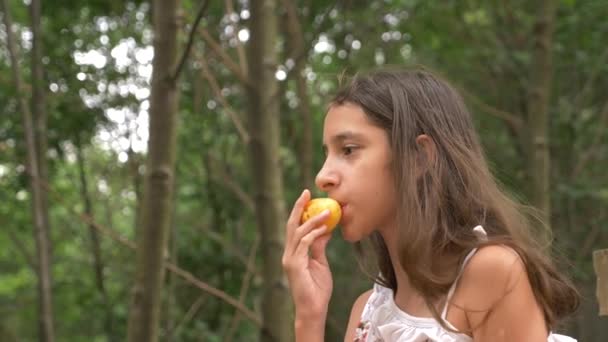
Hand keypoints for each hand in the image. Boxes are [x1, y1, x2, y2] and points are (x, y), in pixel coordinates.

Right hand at [282, 189, 333, 319]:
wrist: (313, 308)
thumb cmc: (317, 289)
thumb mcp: (321, 263)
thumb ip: (319, 247)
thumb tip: (325, 230)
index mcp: (293, 253)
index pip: (295, 227)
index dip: (299, 211)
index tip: (308, 196)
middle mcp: (288, 253)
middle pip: (291, 225)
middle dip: (298, 207)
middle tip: (307, 192)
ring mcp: (290, 259)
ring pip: (298, 232)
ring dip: (312, 220)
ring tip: (326, 212)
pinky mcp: (294, 265)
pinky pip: (304, 244)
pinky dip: (314, 234)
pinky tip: (324, 229)